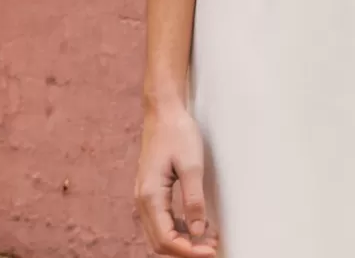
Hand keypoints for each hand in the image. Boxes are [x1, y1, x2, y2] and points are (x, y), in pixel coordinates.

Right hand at [134, 101, 218, 256]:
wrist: (163, 111)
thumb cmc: (177, 133)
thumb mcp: (191, 165)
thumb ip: (193, 200)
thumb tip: (198, 232)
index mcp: (150, 196)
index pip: (166, 238)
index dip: (188, 251)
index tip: (210, 251)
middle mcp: (142, 201)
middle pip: (160, 241)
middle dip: (186, 250)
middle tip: (212, 248)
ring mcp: (145, 197)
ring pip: (160, 233)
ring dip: (183, 241)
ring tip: (209, 239)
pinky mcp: (151, 192)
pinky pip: (161, 220)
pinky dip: (178, 228)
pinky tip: (197, 225)